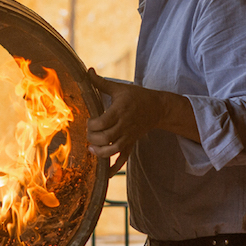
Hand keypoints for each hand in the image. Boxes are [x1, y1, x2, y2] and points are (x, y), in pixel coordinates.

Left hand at [86, 68, 200, 175]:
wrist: (157, 107)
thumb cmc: (136, 96)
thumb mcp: (119, 88)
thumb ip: (101, 83)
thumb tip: (87, 71)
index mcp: (120, 110)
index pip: (103, 122)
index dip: (92, 125)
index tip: (89, 121)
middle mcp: (124, 125)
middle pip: (107, 137)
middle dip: (93, 138)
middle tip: (88, 135)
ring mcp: (128, 136)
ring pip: (114, 149)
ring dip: (101, 153)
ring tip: (92, 149)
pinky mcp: (131, 143)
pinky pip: (124, 158)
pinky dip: (115, 167)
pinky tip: (105, 173)